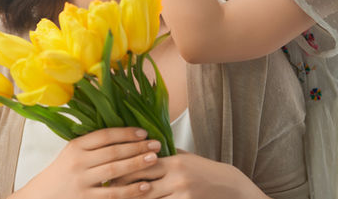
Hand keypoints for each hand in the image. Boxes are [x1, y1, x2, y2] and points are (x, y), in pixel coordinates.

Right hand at [11, 127, 160, 198]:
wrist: (41, 197)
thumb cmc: (60, 174)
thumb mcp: (70, 154)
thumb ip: (92, 145)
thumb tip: (123, 135)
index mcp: (75, 147)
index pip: (104, 135)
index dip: (126, 133)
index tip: (143, 132)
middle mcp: (78, 162)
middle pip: (113, 151)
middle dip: (137, 147)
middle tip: (156, 144)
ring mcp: (82, 181)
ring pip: (115, 170)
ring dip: (137, 164)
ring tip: (154, 159)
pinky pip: (114, 194)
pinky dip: (131, 190)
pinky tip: (145, 186)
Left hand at [109, 150, 267, 198]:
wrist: (229, 186)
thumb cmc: (203, 170)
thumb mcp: (184, 157)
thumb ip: (163, 153)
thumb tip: (138, 145)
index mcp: (173, 161)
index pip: (142, 164)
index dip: (123, 171)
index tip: (109, 174)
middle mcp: (176, 177)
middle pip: (142, 185)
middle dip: (124, 190)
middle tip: (108, 190)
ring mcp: (182, 192)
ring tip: (119, 198)